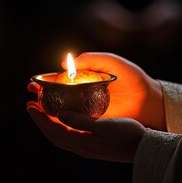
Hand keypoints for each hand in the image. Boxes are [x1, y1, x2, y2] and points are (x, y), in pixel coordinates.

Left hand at [27, 101, 145, 162]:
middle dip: (41, 122)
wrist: (144, 148)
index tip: (30, 106)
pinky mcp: (93, 147)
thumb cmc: (128, 134)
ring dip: (50, 125)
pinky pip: (70, 137)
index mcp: (82, 143)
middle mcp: (82, 148)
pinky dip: (61, 127)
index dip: (40, 119)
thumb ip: (81, 121)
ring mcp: (87, 149)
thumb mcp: (105, 125)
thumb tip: (60, 114)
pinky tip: (63, 119)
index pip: (54, 131)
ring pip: (61, 137)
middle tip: (31, 106)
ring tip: (43, 112)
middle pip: (54, 136)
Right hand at [28, 52, 165, 129]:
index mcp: (85, 80)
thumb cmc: (132, 78)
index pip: (60, 81)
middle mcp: (84, 95)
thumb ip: (89, 59)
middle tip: (30, 100)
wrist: (151, 99)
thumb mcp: (110, 62)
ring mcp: (89, 110)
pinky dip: (63, 122)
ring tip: (35, 110)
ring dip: (48, 112)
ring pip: (63, 112)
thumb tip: (63, 64)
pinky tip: (53, 121)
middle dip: (41, 98)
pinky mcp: (95, 123)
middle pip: (57, 97)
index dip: (45, 82)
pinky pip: (76, 123)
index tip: (32, 83)